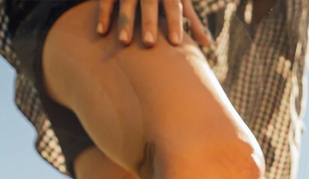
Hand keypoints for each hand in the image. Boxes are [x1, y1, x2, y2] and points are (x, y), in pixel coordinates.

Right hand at [96, 0, 211, 47]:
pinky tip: (101, 33)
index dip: (175, 23)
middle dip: (149, 22)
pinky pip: (105, 0)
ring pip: (126, 2)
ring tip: (125, 42)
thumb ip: (192, 21)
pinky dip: (103, 15)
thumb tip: (207, 45)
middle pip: (150, 3)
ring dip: (125, 21)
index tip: (176, 43)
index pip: (174, 5)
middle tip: (150, 44)